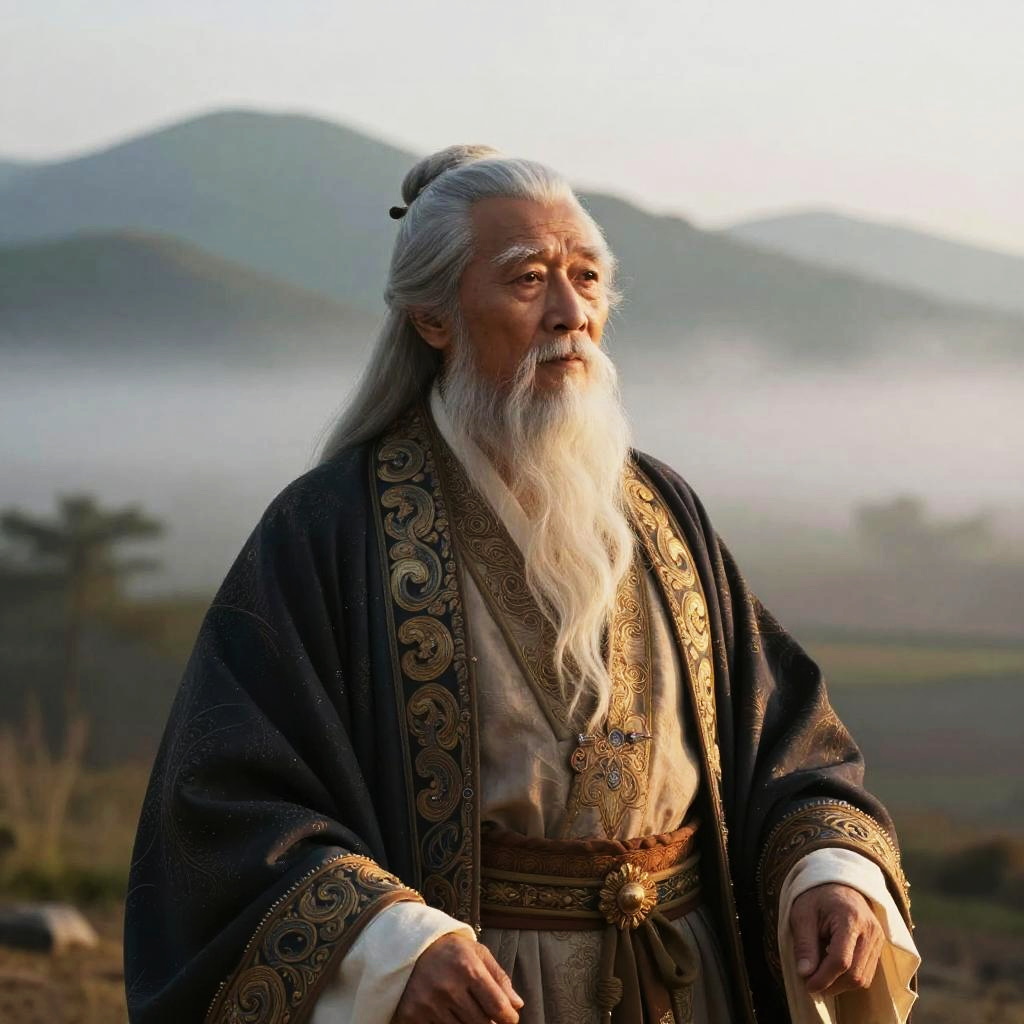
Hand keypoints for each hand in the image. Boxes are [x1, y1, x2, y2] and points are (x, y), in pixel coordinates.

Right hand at [392, 932, 523, 1023]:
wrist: (407, 946)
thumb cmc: (449, 950)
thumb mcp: (476, 953)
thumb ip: (498, 977)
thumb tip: (517, 1005)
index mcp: (468, 968)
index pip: (498, 1007)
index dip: (508, 1018)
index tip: (509, 1018)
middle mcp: (448, 988)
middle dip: (489, 1022)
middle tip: (485, 1013)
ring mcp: (429, 1004)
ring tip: (465, 1009)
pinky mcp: (412, 1015)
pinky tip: (447, 1014)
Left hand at [789, 882, 883, 997]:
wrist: (838, 883)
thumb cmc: (816, 897)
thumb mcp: (802, 914)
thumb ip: (804, 944)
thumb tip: (804, 974)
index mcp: (850, 918)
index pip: (840, 960)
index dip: (823, 978)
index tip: (807, 984)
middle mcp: (870, 931)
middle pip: (855, 974)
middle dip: (831, 984)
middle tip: (810, 981)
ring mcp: (878, 940)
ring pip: (863, 978)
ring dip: (840, 984)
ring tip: (820, 971)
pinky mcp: (879, 947)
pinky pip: (867, 973)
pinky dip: (848, 977)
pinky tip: (832, 967)